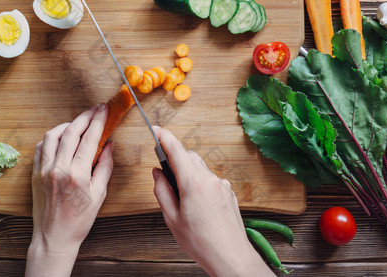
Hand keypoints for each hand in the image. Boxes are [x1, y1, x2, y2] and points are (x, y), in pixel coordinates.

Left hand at [25, 103, 112, 276]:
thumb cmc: (79, 220)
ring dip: (67, 124)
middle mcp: (58, 168)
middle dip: (85, 117)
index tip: (104, 110)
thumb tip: (109, 145)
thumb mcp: (99, 194)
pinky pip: (41, 147)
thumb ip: (105, 166)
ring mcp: (43, 170)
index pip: (89, 139)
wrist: (54, 238)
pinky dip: (51, 137)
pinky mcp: (34, 173)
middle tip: (95, 109)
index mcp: (77, 174)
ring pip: (53, 135)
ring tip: (78, 123)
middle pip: (71, 131)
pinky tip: (60, 137)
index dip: (98, 121)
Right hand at [152, 126, 273, 276]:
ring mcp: (221, 185)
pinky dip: (200, 184)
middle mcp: (210, 179)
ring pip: (200, 169)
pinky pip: (211, 180)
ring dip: (188, 174)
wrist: (231, 257)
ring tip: (182, 198)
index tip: (155, 129)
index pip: (176, 150)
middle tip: (164, 174)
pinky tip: (198, 205)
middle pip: (189, 157)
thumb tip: (157, 174)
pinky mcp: (229, 193)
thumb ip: (161, 191)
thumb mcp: (172, 219)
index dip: (163, 137)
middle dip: (175, 159)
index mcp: (193, 183)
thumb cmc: (202, 242)